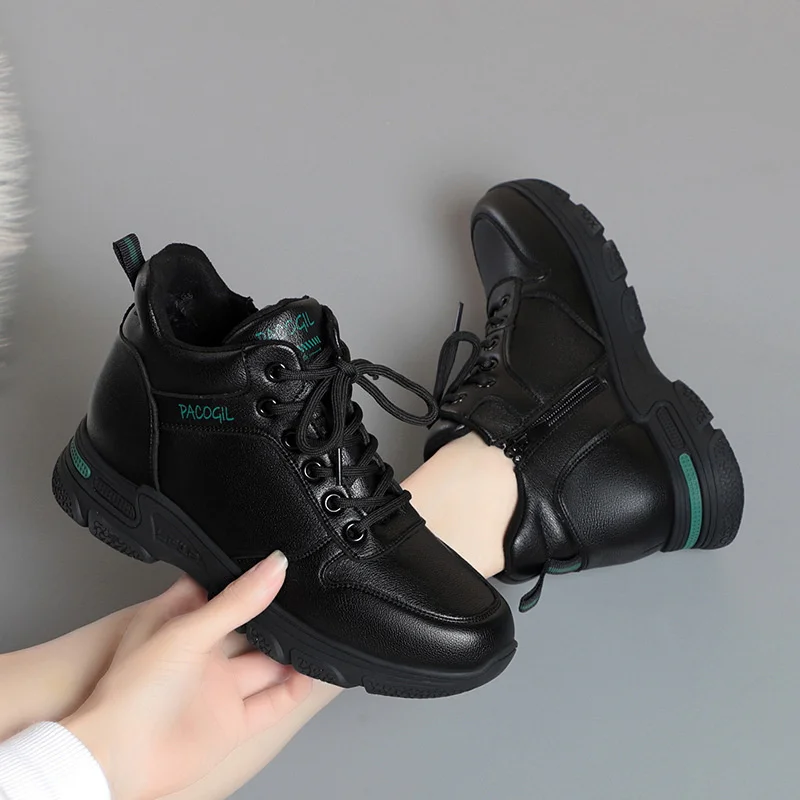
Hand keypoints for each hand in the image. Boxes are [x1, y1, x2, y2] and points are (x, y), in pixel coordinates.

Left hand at [63, 552, 311, 799]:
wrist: (119, 761)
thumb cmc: (129, 695)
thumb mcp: (187, 631)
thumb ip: (236, 601)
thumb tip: (273, 566)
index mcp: (180, 623)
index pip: (220, 590)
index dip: (248, 577)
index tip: (279, 561)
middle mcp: (201, 655)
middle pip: (250, 628)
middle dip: (277, 616)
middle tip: (307, 599)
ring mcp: (217, 690)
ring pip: (266, 665)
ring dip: (291, 652)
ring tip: (319, 633)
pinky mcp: (232, 723)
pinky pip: (272, 702)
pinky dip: (295, 689)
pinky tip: (313, 673)